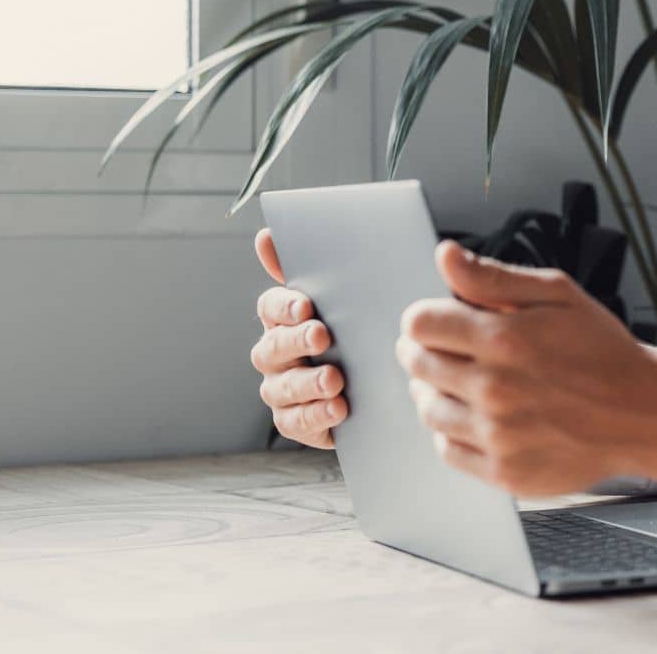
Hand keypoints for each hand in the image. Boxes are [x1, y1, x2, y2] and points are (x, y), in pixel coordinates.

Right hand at [251, 228, 347, 448]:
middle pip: (271, 346)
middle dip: (295, 341)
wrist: (389, 379)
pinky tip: (338, 409)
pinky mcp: (297, 421)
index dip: (284, 305)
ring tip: (335, 380)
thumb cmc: (365, 329)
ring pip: (279, 388)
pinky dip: (314, 416)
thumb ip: (317, 268)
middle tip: (322, 336)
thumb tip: (267, 235)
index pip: (270, 306)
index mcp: (286, 318)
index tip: (306, 304)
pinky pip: (294, 422)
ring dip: (306, 383)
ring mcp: (283, 389)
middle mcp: (277, 353)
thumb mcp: (354, 296)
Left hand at [396, 239, 656, 496]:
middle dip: (422, 350)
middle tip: (443, 348)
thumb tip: (446, 256)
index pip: (420, 324)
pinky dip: (451, 430)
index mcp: (505, 339)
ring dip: (433, 390)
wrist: (645, 412)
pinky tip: (474, 415)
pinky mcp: (503, 471)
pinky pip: (448, 449)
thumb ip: (493, 277)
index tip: (436, 320)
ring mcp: (497, 434)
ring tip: (458, 381)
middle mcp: (494, 388)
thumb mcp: (558, 295)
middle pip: (417, 365)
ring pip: (428, 409)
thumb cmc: (604, 351)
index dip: (424, 317)